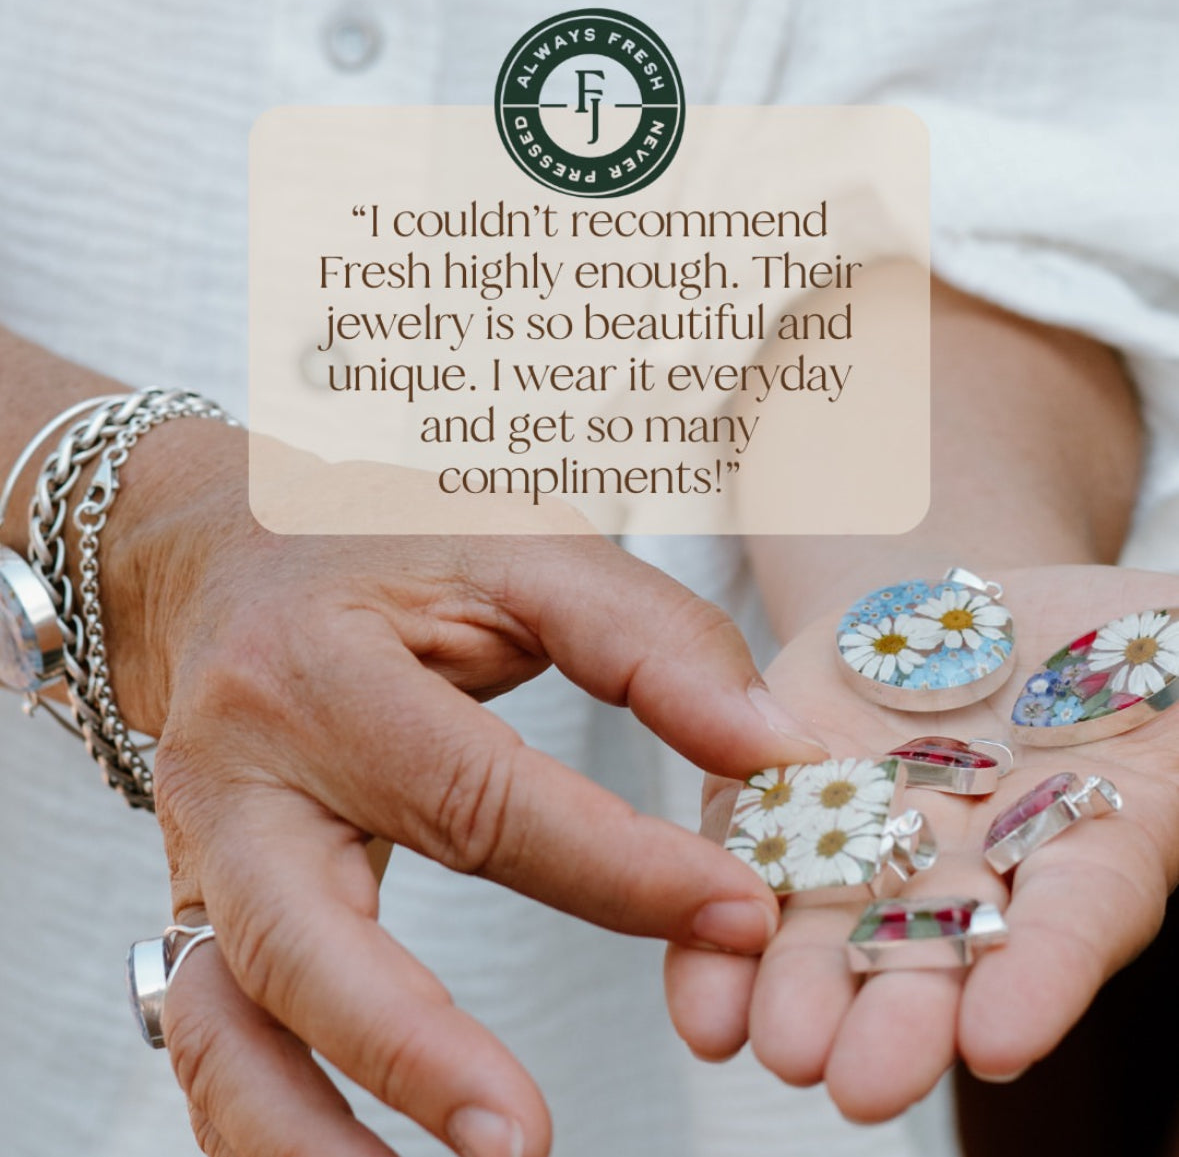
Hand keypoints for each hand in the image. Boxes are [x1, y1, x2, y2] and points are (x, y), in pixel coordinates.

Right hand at [104, 424, 824, 1156]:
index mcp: (324, 668)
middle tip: (522, 1141)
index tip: (735, 914)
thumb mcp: (524, 548)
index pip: (474, 793)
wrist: (231, 558)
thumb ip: (651, 639)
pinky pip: (213, 1037)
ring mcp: (198, 852)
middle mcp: (238, 773)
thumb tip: (774, 756)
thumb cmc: (392, 548)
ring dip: (306, 1136)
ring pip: (223, 1021)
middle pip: (301, 933)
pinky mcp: (195, 905)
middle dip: (409, 1047)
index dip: (611, 866)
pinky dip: (271, 1125)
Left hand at [665, 565, 1178, 1120]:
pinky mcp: (781, 795)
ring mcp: (872, 836)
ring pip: (838, 926)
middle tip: (861, 1084)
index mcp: (1084, 846)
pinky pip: (751, 860)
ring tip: (777, 1044)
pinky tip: (702, 1003)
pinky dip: (720, 938)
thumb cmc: (1108, 644)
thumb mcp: (1173, 651)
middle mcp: (973, 870)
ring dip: (802, 991)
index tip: (999, 1040)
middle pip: (940, 953)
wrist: (968, 612)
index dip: (1040, 976)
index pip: (1070, 919)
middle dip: (901, 1021)